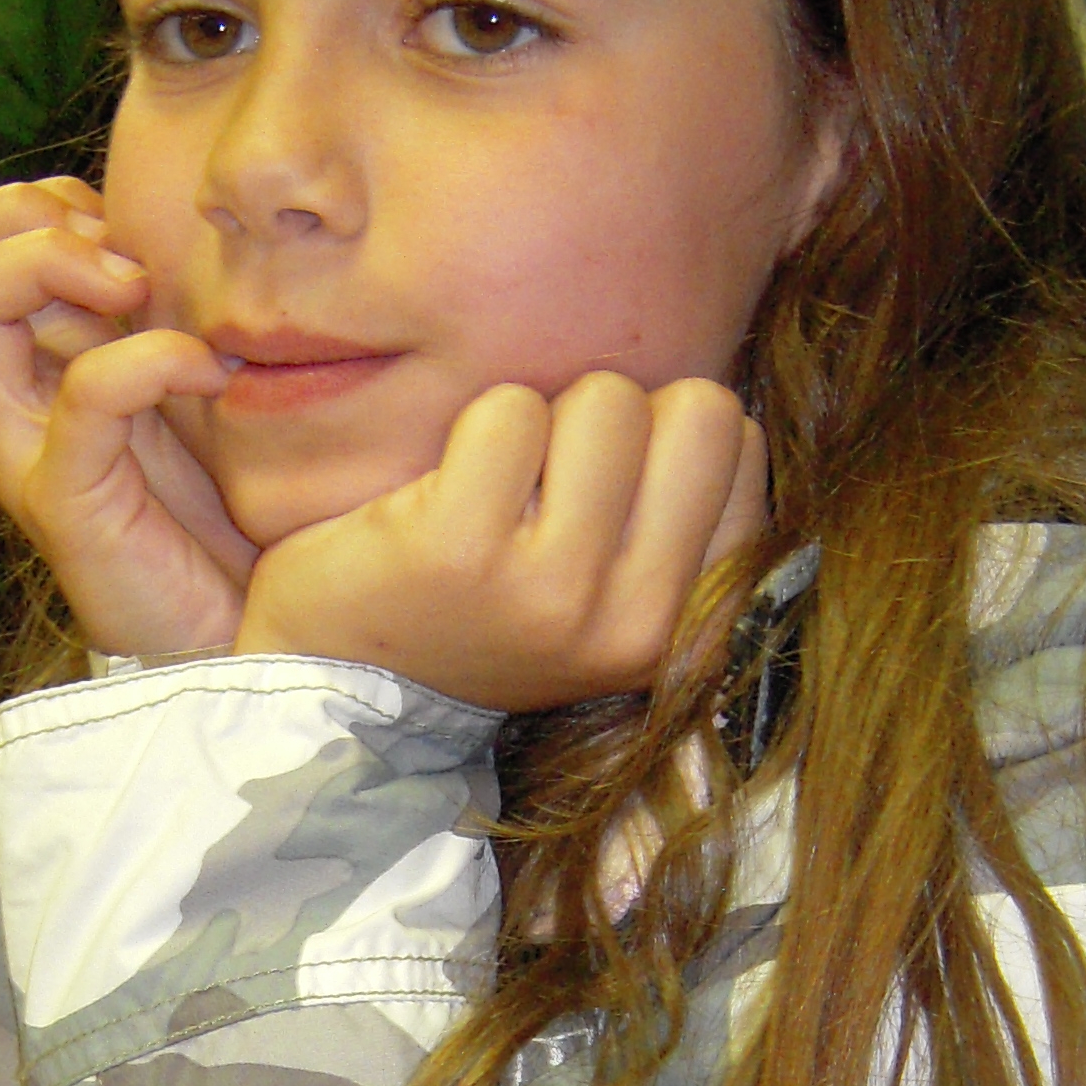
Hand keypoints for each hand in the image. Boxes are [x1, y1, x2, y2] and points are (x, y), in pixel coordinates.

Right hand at [0, 179, 257, 655]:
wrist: (235, 640)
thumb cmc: (218, 520)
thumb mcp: (184, 389)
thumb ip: (154, 320)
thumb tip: (167, 229)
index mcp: (29, 369)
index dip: (27, 208)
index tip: (115, 236)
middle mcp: (8, 404)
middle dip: (28, 220)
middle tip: (122, 266)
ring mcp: (26, 452)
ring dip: (61, 264)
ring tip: (143, 297)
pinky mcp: (68, 504)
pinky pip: (84, 394)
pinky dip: (153, 356)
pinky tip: (210, 372)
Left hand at [234, 371, 766, 710]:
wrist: (344, 689)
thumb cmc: (488, 614)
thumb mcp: (613, 595)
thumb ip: (683, 515)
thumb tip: (714, 396)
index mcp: (691, 629)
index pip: (741, 442)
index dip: (666, 437)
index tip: (605, 499)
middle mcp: (637, 621)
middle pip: (697, 409)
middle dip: (622, 418)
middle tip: (552, 480)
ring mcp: (552, 589)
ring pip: (606, 400)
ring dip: (543, 419)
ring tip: (496, 491)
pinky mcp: (461, 549)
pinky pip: (507, 410)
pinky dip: (471, 427)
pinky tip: (443, 493)